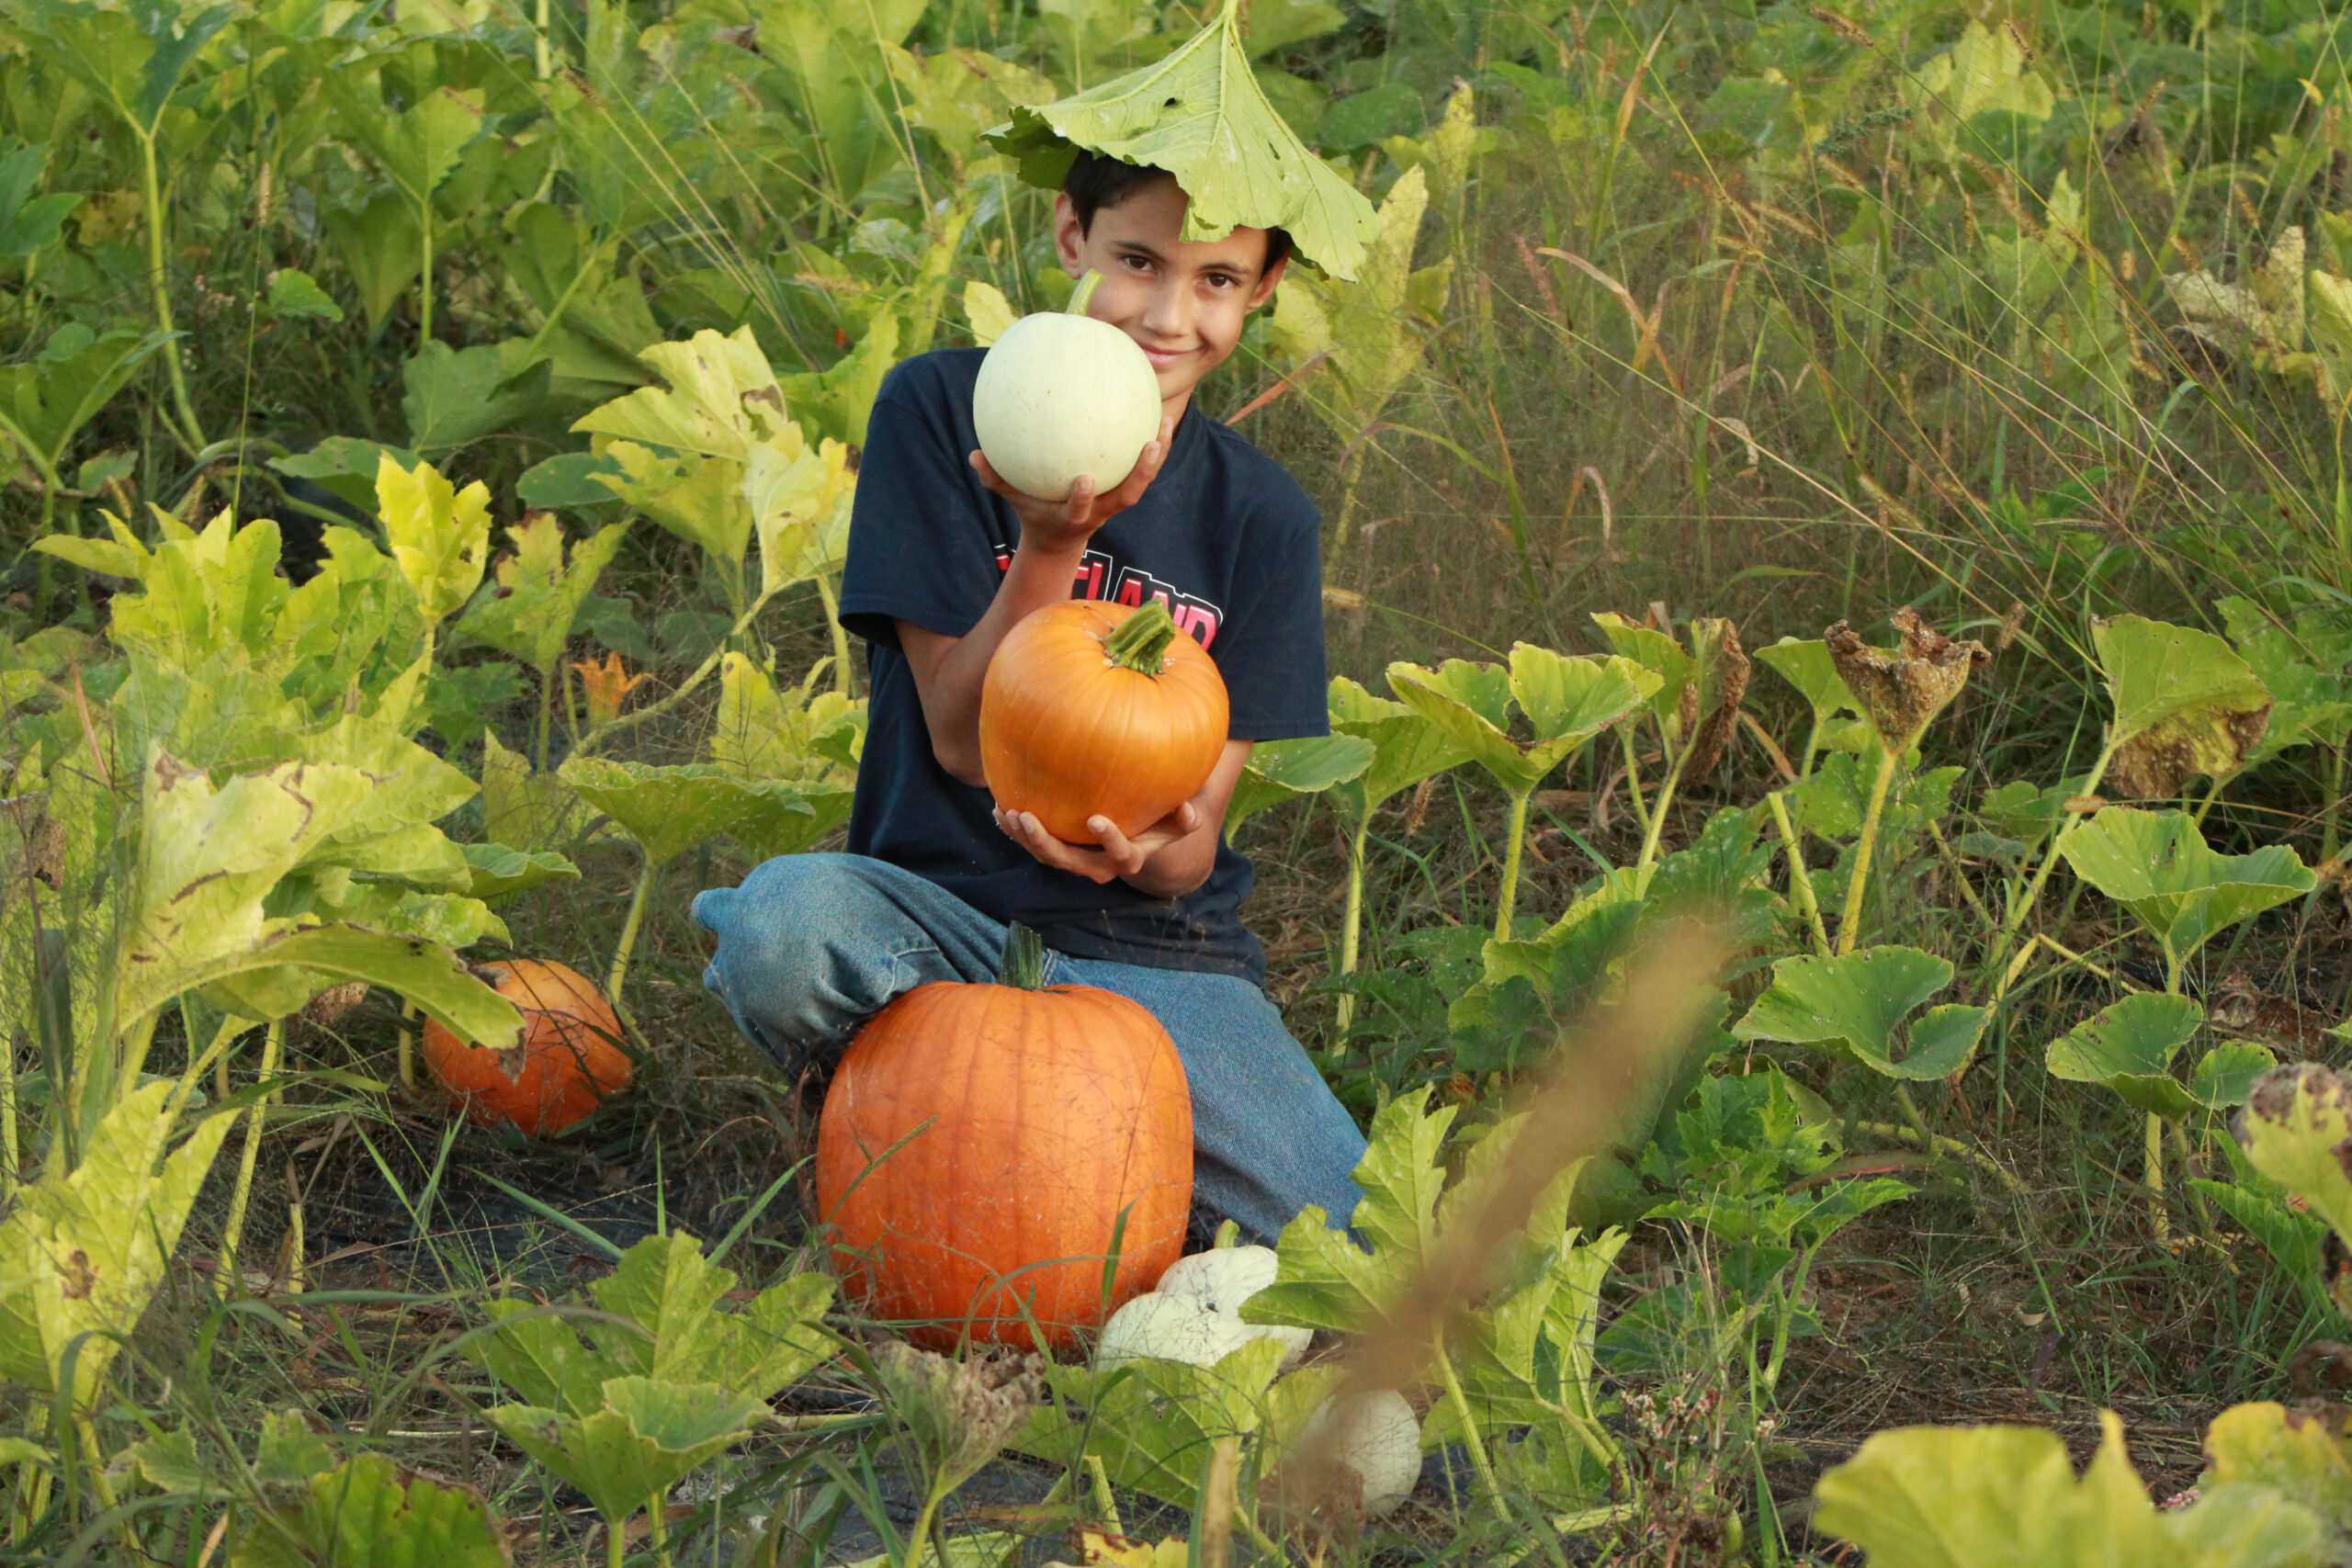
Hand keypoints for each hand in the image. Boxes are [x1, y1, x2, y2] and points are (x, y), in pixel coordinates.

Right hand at [969, 415, 1176, 555]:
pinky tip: (1155, 413)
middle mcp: (1101, 510)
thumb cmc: (1032, 510)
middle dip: (1141, 474)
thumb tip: (974, 454)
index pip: (1081, 511)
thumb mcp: (1011, 497)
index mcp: (1075, 517)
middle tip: (1151, 443)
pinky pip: (1142, 467)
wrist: (1058, 537)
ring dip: (1157, 457)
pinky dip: (1152, 444)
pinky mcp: (1122, 489)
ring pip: (1143, 483)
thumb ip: (994, 478)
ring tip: (1165, 422)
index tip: (1085, 479)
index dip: (1084, 499)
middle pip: (1128, 497)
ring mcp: (1115, 501)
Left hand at [993, 801, 1201, 885]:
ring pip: (1046, 856)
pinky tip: (999, 808)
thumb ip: (1185, 818)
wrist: (1141, 837)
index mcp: (1128, 858)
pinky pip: (1035, 845)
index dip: (1109, 841)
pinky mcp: (1060, 850)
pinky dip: (1016, 830)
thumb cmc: (1162, 821)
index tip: (1096, 819)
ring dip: (1024, 838)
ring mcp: (1076, 860)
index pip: (1120, 856)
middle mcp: (1099, 866)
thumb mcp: (1178, 821)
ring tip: (1006, 812)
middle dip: (1046, 844)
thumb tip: (1188, 809)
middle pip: (1069, 863)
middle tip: (1027, 817)